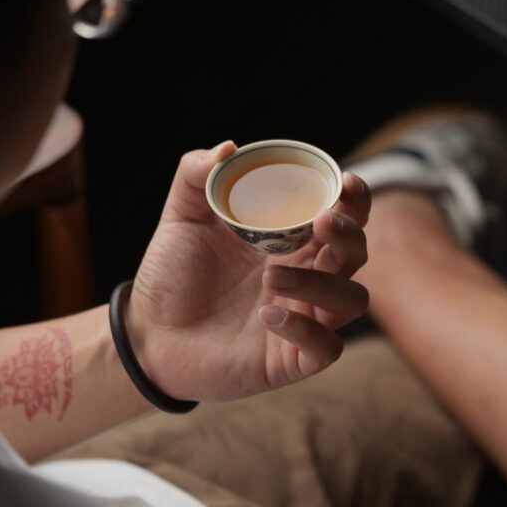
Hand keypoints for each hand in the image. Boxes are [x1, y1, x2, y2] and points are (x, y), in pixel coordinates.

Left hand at [124, 141, 369, 401]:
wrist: (147, 334)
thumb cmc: (172, 275)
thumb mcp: (182, 217)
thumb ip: (198, 176)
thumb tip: (228, 148)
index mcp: (293, 240)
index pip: (344, 215)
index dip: (355, 199)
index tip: (345, 184)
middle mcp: (307, 276)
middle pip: (358, 253)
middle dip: (349, 234)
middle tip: (320, 221)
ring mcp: (304, 317)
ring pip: (352, 300)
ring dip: (323, 284)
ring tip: (272, 278)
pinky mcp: (291, 359)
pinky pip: (326, 347)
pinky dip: (306, 329)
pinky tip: (267, 317)